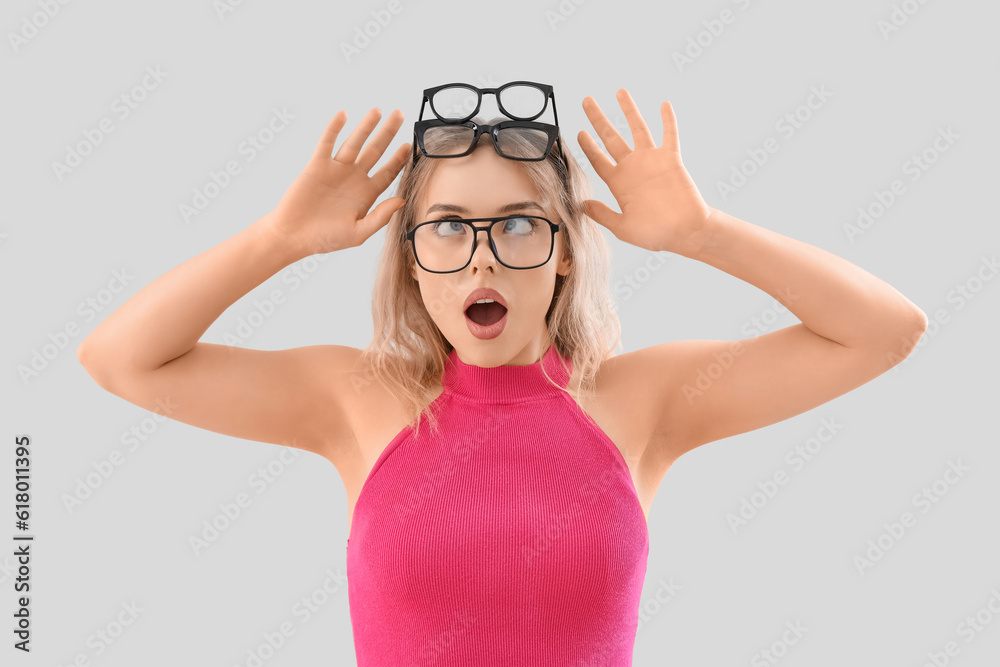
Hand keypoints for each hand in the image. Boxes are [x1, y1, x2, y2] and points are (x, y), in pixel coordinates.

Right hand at [268, 108, 409, 255]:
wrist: (294, 236)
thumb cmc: (326, 238)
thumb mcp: (358, 233)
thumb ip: (380, 217)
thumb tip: (401, 200)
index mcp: (366, 194)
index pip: (388, 172)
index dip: (399, 159)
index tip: (409, 145)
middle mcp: (354, 178)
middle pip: (376, 150)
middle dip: (389, 132)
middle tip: (400, 114)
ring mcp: (336, 170)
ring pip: (355, 142)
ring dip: (366, 126)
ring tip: (378, 111)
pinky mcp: (317, 165)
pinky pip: (327, 143)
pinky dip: (334, 128)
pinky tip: (343, 115)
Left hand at [578, 89, 710, 253]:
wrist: (685, 232)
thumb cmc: (656, 234)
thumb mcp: (623, 227)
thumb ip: (602, 214)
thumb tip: (581, 204)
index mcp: (619, 183)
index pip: (598, 159)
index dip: (587, 146)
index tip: (577, 132)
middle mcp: (633, 167)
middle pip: (611, 137)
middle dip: (597, 119)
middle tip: (586, 101)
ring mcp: (652, 161)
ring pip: (638, 128)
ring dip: (629, 110)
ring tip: (619, 91)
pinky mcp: (671, 159)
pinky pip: (670, 134)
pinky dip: (668, 120)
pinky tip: (663, 104)